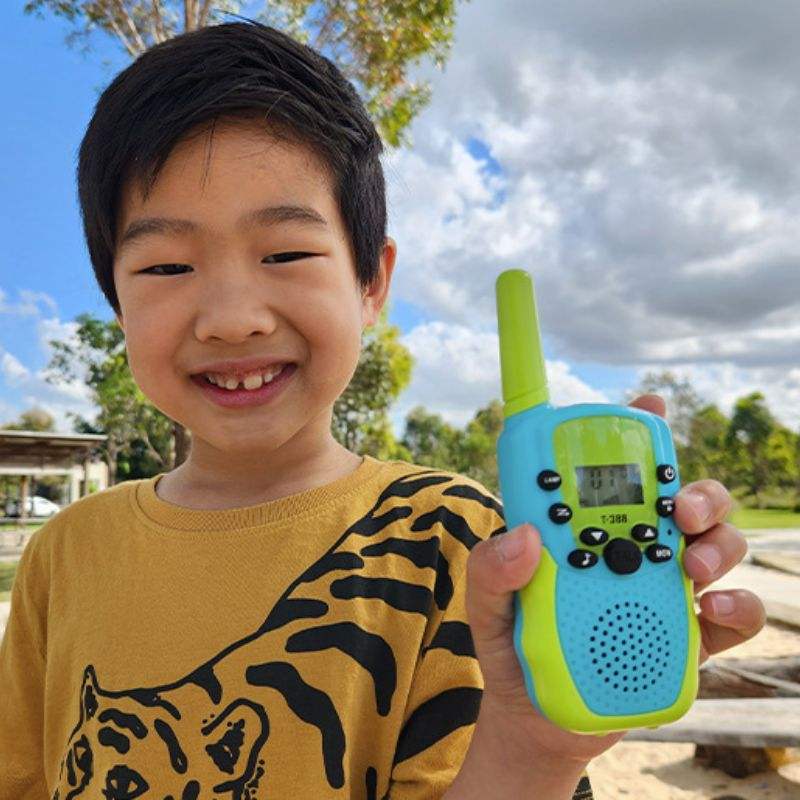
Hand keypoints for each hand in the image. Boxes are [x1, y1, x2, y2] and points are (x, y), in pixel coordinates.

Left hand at [463, 392, 766, 765]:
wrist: (534, 720)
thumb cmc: (510, 646)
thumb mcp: (486, 604)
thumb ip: (491, 569)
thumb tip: (524, 538)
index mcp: (583, 529)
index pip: (612, 471)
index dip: (634, 432)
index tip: (649, 406)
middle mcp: (631, 550)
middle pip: (682, 501)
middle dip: (694, 491)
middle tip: (678, 506)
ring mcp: (662, 590)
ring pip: (718, 546)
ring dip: (719, 544)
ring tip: (692, 566)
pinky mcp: (687, 638)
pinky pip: (730, 616)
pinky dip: (737, 607)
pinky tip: (715, 609)